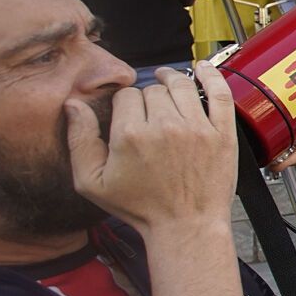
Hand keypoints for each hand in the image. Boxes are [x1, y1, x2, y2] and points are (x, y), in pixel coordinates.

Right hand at [66, 64, 236, 235]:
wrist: (186, 226)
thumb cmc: (140, 208)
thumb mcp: (92, 182)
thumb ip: (80, 140)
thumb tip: (73, 105)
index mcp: (130, 135)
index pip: (126, 96)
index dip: (126, 103)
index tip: (130, 114)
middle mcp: (165, 126)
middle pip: (154, 90)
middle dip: (149, 96)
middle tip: (150, 110)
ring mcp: (197, 128)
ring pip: (182, 86)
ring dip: (173, 81)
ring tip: (169, 83)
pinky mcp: (222, 133)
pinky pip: (220, 92)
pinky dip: (212, 75)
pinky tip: (203, 68)